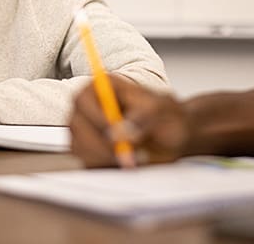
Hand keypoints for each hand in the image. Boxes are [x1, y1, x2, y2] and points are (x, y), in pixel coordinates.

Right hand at [70, 74, 191, 167]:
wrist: (177, 133)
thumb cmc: (168, 116)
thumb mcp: (161, 111)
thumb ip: (142, 120)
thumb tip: (119, 135)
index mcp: (103, 87)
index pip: (83, 99)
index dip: (94, 117)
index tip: (112, 133)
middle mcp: (91, 108)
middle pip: (76, 126)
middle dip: (99, 144)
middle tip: (125, 154)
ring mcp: (88, 131)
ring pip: (79, 148)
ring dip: (104, 158)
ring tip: (133, 158)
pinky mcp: (92, 151)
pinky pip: (87, 163)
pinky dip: (105, 167)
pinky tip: (126, 163)